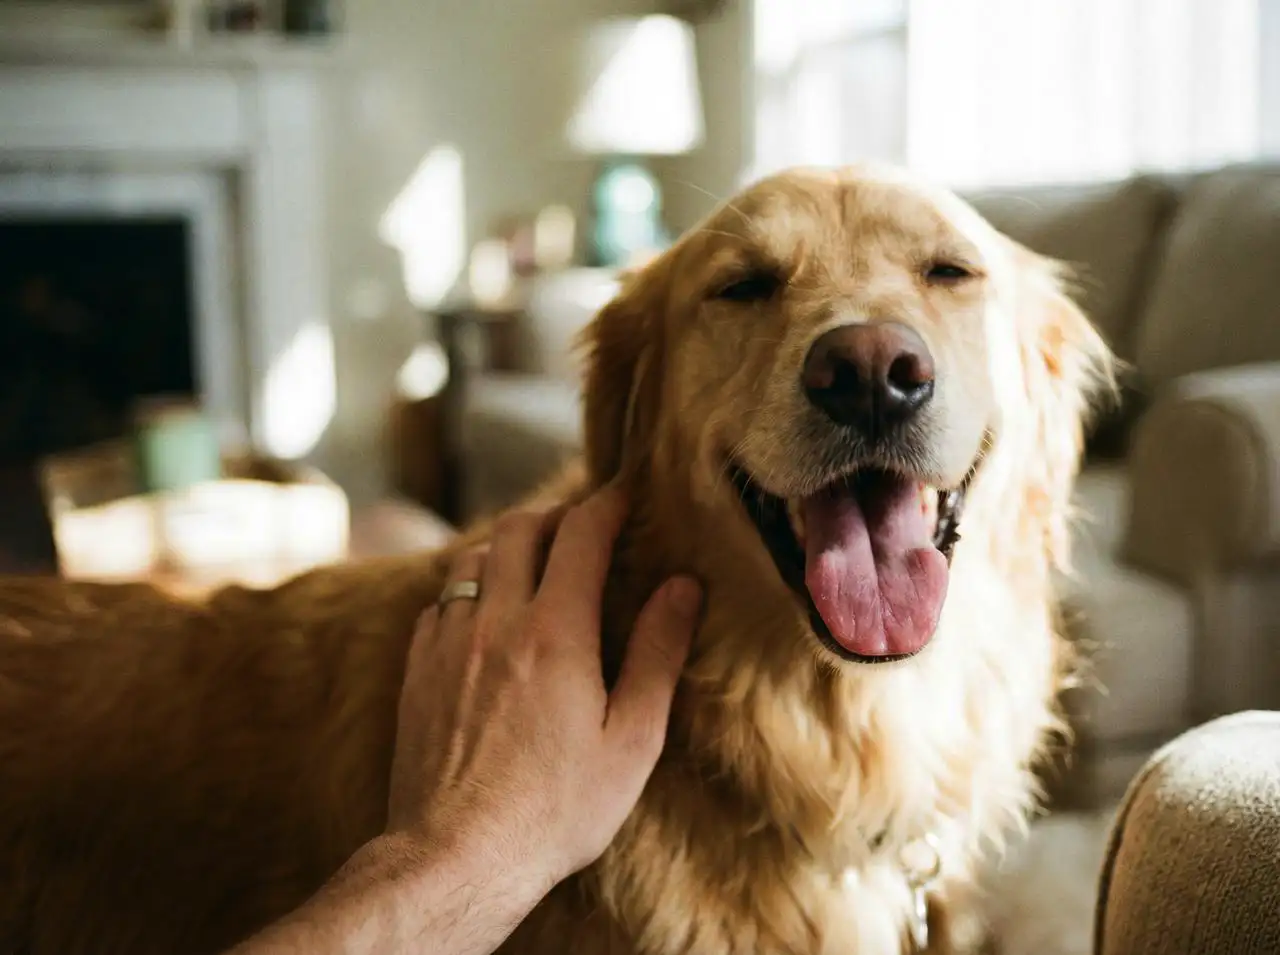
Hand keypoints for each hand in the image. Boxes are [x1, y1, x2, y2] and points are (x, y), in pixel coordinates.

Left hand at [387, 486, 702, 886]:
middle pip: (519, 528)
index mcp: (555, 631)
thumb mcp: (631, 740)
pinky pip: (439, 602)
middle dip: (556, 514)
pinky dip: (467, 590)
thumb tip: (682, 587)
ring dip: (506, 547)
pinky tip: (483, 616)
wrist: (456, 856)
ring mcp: (447, 643)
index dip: (607, 503)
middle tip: (583, 525)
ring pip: (472, 558)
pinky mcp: (416, 671)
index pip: (581, 533)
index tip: (626, 494)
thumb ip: (657, 654)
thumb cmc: (555, 809)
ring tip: (534, 564)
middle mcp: (495, 621)